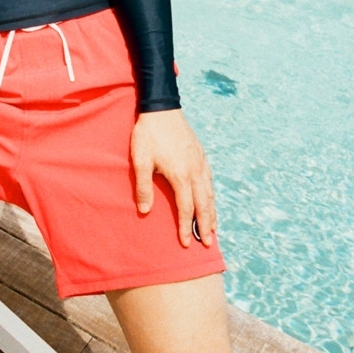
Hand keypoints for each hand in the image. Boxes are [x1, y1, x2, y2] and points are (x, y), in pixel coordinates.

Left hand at [131, 108, 216, 247]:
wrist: (161, 108)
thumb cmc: (148, 134)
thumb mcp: (140, 160)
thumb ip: (144, 186)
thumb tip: (145, 211)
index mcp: (180, 175)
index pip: (186, 209)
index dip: (186, 227)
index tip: (185, 243)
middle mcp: (195, 171)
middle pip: (203, 205)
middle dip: (205, 226)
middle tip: (208, 244)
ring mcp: (200, 162)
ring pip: (209, 193)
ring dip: (211, 212)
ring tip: (213, 228)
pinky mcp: (200, 154)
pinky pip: (209, 180)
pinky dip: (211, 194)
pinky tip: (210, 199)